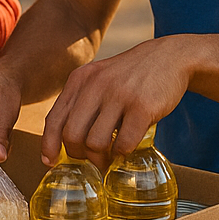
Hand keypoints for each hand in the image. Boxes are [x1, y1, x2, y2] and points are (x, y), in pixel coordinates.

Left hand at [41, 35, 193, 171]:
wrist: (169, 57)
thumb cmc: (130, 77)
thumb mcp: (98, 80)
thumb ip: (81, 103)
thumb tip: (65, 142)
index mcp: (79, 80)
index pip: (54, 119)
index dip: (49, 144)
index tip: (50, 161)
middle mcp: (94, 86)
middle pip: (72, 135)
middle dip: (79, 155)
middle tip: (91, 161)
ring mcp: (118, 95)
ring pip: (96, 142)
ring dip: (101, 158)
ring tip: (109, 159)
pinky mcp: (142, 107)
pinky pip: (124, 143)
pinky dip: (123, 154)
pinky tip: (126, 150)